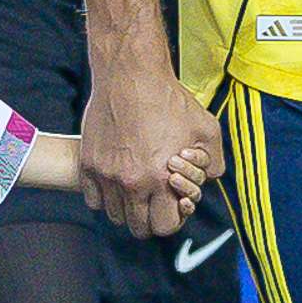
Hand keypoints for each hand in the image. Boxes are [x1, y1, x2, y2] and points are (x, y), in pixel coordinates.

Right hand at [75, 67, 217, 240]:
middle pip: (138, 227)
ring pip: (114, 216)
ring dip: (127, 208)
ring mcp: (106, 175)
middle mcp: (132, 182)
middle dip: (150, 219)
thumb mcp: (207, 129)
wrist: (132, 75)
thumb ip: (213, 163)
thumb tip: (207, 181)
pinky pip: (93, 200)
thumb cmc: (170, 100)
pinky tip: (116, 180)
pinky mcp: (88, 164)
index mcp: (161, 179)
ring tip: (136, 189)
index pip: (164, 226)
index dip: (172, 219)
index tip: (171, 206)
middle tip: (153, 202)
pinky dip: (104, 196)